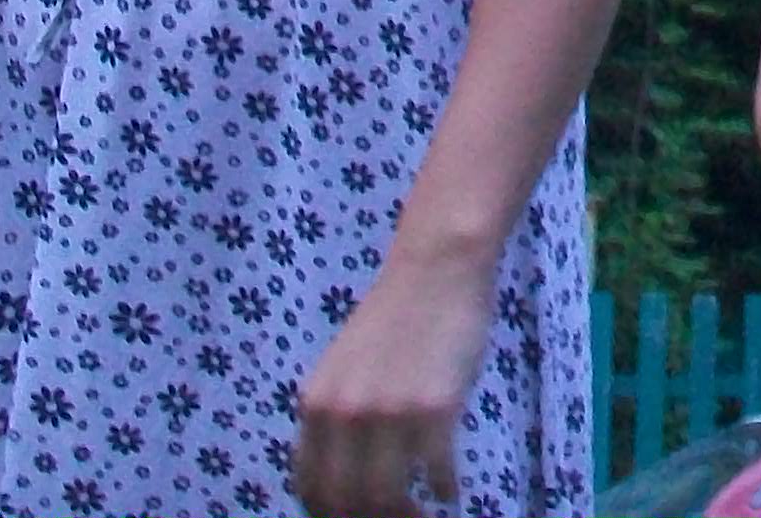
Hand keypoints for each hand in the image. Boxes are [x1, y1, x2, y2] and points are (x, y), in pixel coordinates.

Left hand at [290, 245, 494, 517]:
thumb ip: (336, 415)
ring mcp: (388, 413)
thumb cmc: (397, 316)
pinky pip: (435, 472)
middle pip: (345, 501)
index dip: (330, 513)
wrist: (436, 268)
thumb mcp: (345, 368)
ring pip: (387, 497)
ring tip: (423, 513)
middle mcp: (343, 415)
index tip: (355, 516)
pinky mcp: (434, 408)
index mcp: (315, 405)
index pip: (309, 486)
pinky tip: (450, 490)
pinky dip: (444, 490)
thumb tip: (344, 474)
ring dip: (406, 515)